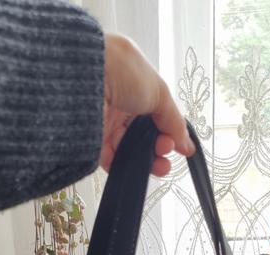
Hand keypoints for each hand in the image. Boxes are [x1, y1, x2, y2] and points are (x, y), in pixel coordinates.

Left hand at [101, 33, 194, 176]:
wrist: (82, 78)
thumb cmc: (119, 70)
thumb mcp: (158, 91)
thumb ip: (174, 120)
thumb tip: (187, 144)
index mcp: (132, 82)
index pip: (154, 112)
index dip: (167, 128)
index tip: (178, 142)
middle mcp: (116, 100)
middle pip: (142, 132)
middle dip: (159, 146)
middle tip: (166, 151)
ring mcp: (102, 120)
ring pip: (129, 147)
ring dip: (147, 159)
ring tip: (159, 165)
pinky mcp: (89, 139)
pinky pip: (110, 158)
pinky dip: (126, 166)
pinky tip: (139, 169)